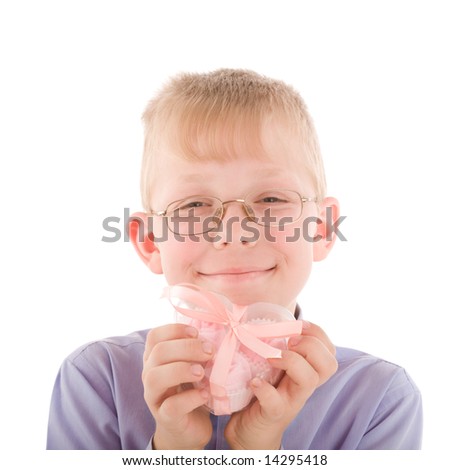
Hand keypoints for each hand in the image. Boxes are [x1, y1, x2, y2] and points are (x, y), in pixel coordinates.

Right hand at [142, 323, 213, 448]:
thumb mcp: (192, 365)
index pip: (155, 336)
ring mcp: (154, 397)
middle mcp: (150, 374)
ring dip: (181, 370)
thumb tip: (217, 329)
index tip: (197, 333)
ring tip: (202, 372)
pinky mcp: (165, 417)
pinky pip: (171, 406)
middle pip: (158, 352)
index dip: (175, 330)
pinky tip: (205, 394)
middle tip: (209, 351)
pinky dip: (190, 398)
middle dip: (186, 347)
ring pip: (155, 377)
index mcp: (155, 358)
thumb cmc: (191, 389)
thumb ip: (197, 349)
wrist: (187, 429)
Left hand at [224, 322, 337, 448]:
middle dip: (310, 345)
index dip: (318, 333)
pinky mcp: (274, 414)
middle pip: (329, 364)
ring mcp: (291, 400)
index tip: (298, 325)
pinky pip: (276, 402)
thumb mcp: (273, 366)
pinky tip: (254, 382)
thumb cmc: (262, 391)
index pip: (329, 351)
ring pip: (309, 380)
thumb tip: (255, 314)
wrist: (249, 430)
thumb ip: (275, 344)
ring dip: (292, 361)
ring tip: (271, 358)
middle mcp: (304, 386)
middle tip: (288, 343)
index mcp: (306, 371)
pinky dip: (265, 389)